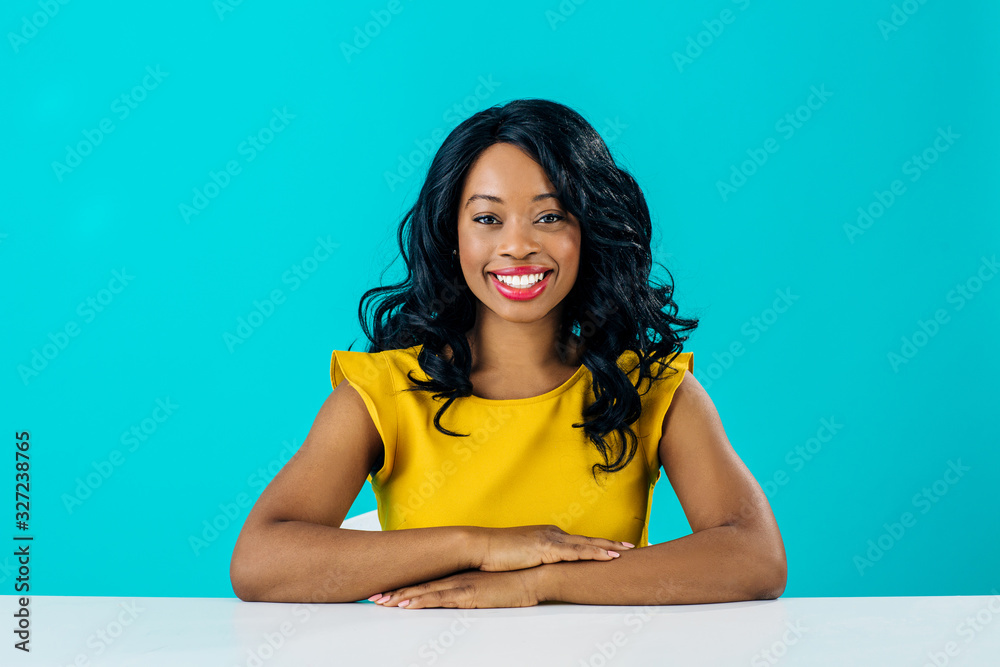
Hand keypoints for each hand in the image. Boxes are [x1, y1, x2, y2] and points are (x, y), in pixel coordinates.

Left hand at [369, 568, 543, 608]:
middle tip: (372, 597)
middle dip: (394, 591)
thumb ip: (478, 590)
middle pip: (419, 585)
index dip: (406, 586)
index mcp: (461, 576)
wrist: (535, 575)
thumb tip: (471, 597)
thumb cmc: (518, 581)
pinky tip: (404, 604)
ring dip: (400, 597)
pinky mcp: (469, 594)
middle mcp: (457, 578)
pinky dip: (419, 601)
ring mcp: (461, 585)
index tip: (387, 590)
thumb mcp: (492, 587)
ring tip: (379, 602)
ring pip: (423, 592)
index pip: (428, 582)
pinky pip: (439, 599)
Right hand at [472, 524, 634, 571]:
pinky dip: (595, 554)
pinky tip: (608, 557)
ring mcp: (550, 540)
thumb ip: (535, 561)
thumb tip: (542, 571)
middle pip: (587, 540)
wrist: (481, 547)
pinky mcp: (546, 548)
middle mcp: (552, 534)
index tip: (614, 547)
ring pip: (586, 544)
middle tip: (630, 546)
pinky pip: (576, 552)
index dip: (596, 544)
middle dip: (610, 543)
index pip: (577, 541)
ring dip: (607, 548)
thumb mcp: (521, 557)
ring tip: (626, 552)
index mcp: (547, 536)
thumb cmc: (496, 554)